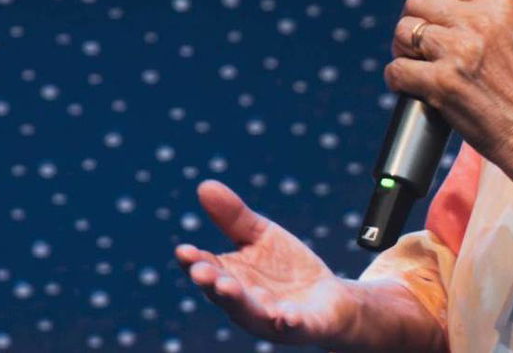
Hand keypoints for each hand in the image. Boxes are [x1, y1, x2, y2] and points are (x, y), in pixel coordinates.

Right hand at [174, 180, 357, 345]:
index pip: (208, 269)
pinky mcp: (302, 327)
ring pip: (252, 313)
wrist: (329, 297)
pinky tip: (285, 316)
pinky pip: (293, 327)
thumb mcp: (261, 236)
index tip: (184, 251)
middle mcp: (245, 303)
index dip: (194, 262)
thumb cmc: (286, 268)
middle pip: (224, 294)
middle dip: (212, 283)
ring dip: (239, 302)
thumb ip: (234, 217)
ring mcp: (272, 318)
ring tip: (228, 287)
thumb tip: (204, 185)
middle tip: (201, 272)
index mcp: (231, 278)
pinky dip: (288, 322)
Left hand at [386, 0, 512, 164]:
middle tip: (417, 41)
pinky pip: (397, 69)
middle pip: (416, 0)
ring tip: (416, 63)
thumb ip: (484, 12)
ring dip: (402, 48)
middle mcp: (479, 22)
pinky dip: (397, 78)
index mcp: (498, 4)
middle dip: (412, 20)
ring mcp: (458, 52)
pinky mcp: (442, 84)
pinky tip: (409, 84)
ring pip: (403, 31)